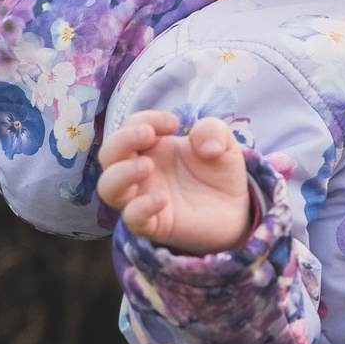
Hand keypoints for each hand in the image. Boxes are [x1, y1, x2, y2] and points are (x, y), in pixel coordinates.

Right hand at [97, 110, 250, 253]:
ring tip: (148, 166)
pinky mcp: (153, 224)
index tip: (174, 123)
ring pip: (108, 187)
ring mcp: (143, 197)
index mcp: (152, 146)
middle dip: (123, 140)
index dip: (146, 119)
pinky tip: (162, 199)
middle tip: (148, 135)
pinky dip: (140, 208)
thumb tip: (204, 146)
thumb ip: (213, 131)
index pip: (131, 126)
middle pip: (108, 154)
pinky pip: (132, 218)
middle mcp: (140, 170)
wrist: (236, 208)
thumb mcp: (224, 142)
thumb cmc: (219, 171)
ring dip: (122, 173)